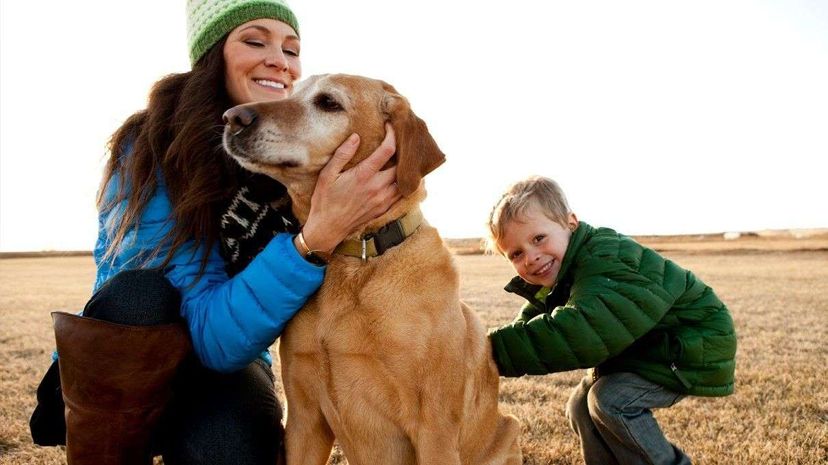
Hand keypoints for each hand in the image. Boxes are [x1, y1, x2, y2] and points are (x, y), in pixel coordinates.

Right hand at [301, 125, 399, 252]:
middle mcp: (377, 187)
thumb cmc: (325, 200)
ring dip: (405, 169)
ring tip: (402, 158)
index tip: (390, 126)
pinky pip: (401, 194)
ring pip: (405, 181)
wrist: (328, 228)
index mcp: (364, 175)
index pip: (388, 150)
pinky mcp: (384, 209)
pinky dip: (404, 184)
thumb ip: (342, 155)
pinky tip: (399, 177)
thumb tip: (356, 137)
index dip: (392, 135)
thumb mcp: (327, 175)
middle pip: (401, 165)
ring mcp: (383, 200)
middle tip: (400, 141)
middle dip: (402, 151)